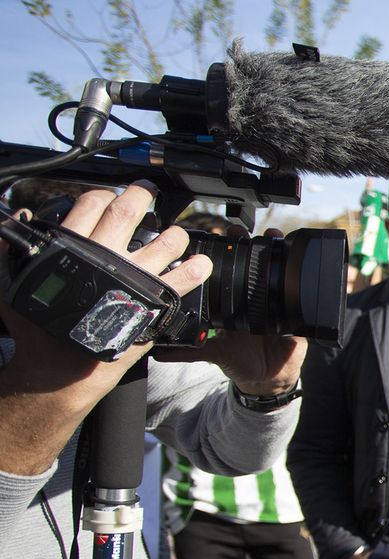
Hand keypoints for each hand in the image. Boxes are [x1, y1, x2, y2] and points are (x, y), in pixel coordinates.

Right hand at [0, 184, 213, 411]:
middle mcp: (106, 257)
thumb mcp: (15, 284)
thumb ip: (12, 251)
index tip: (110, 197)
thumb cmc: (38, 331)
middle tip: (148, 190)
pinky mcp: (155, 302)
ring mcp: (134, 278)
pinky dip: (197, 268)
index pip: (92, 204)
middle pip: (130, 211)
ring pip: (166, 241)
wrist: (61, 368)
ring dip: (175, 233)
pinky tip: (201, 264)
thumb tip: (15, 220)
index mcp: (73, 247)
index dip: (103, 196)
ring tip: (177, 234)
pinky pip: (185, 279)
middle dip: (142, 194)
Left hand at [151, 226, 305, 395]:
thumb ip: (187, 351)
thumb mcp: (213, 353)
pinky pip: (300, 295)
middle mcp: (254, 297)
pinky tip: (297, 268)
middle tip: (239, 230)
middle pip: (253, 260)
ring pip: (277, 270)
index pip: (228, 268)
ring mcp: (276, 302)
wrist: (268, 379)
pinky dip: (300, 281)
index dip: (223, 249)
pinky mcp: (295, 314)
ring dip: (276, 250)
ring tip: (272, 237)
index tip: (216, 233)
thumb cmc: (240, 361)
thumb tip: (158, 351)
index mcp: (234, 301)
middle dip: (248, 240)